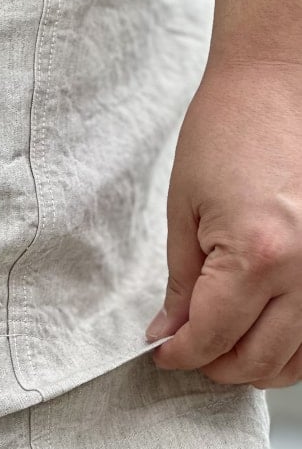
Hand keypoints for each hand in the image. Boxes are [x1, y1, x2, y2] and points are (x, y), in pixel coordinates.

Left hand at [145, 60, 301, 388]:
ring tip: (217, 343)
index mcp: (258, 256)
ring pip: (296, 359)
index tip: (161, 354)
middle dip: (212, 365)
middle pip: (256, 360)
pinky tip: (260, 332)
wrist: (280, 83)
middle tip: (184, 347)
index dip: (180, 354)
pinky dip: (288, 347)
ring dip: (251, 364)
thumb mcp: (184, 212)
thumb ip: (180, 283)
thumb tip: (169, 330)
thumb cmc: (224, 135)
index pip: (212, 337)